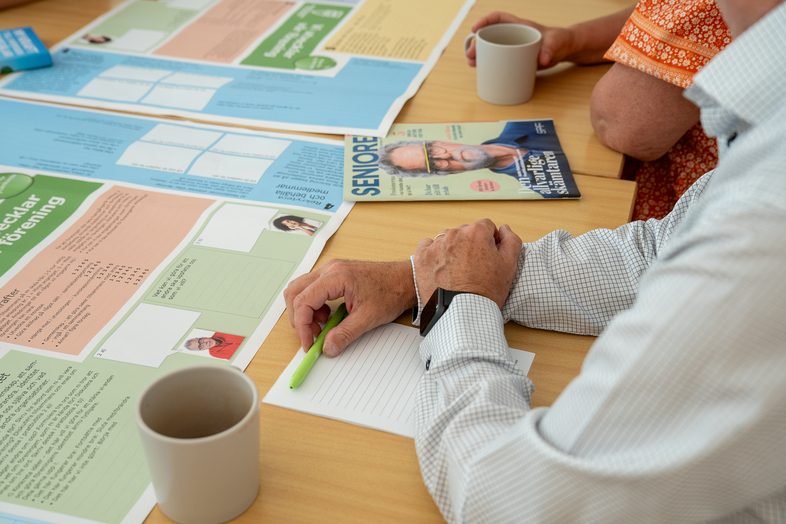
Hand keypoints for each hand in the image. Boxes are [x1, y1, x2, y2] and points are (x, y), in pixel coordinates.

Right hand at [284, 260, 415, 356]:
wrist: (406, 279)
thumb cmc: (391, 291)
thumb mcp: (368, 318)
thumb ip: (345, 334)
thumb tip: (328, 347)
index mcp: (335, 276)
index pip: (303, 301)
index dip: (301, 325)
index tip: (309, 342)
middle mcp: (329, 269)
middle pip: (295, 292)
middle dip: (299, 317)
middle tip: (312, 335)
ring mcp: (331, 269)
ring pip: (301, 289)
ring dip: (305, 310)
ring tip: (323, 325)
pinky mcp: (334, 274)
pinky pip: (312, 288)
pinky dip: (314, 304)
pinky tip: (329, 315)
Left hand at [414, 220, 521, 308]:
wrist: (462, 313)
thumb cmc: (486, 292)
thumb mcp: (509, 266)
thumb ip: (511, 241)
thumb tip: (504, 229)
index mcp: (476, 233)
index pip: (485, 227)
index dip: (489, 241)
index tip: (487, 255)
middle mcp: (454, 234)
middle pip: (465, 232)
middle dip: (470, 245)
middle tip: (473, 266)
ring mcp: (436, 245)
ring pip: (447, 239)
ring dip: (452, 248)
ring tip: (457, 270)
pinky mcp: (422, 257)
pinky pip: (427, 246)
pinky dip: (433, 253)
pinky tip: (441, 267)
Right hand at [465, 12, 574, 68]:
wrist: (564, 49)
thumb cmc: (560, 41)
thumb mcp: (556, 43)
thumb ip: (550, 49)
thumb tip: (542, 59)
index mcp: (520, 25)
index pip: (498, 18)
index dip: (485, 21)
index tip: (475, 29)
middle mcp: (514, 34)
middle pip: (490, 35)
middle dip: (477, 43)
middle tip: (471, 55)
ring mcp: (513, 47)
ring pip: (492, 48)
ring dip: (480, 55)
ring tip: (471, 63)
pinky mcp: (514, 58)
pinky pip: (498, 59)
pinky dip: (489, 63)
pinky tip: (481, 70)